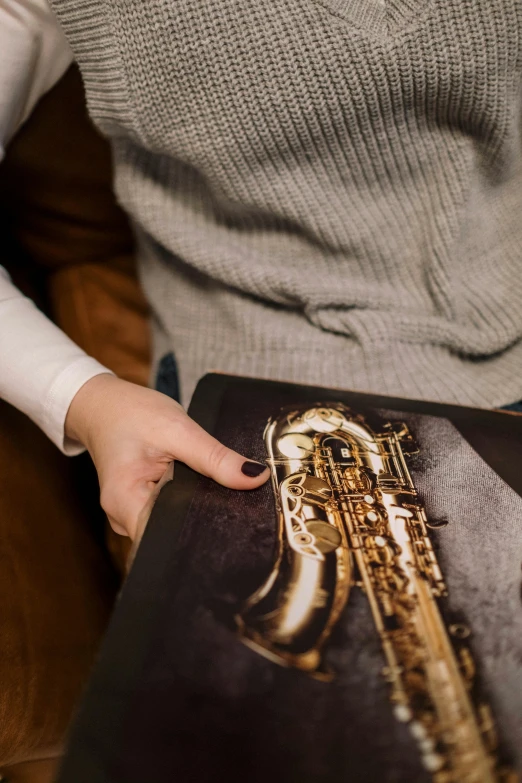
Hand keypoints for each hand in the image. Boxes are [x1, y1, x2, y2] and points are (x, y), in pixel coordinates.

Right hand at [65, 374, 269, 540]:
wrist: (104, 404)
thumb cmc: (131, 413)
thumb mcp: (178, 429)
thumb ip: (216, 458)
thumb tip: (255, 478)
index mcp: (124, 502)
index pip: (167, 538)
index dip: (200, 534)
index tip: (231, 519)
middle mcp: (123, 517)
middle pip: (171, 534)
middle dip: (203, 521)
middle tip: (235, 503)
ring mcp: (130, 515)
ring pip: (172, 523)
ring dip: (195, 509)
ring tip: (217, 490)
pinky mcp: (140, 506)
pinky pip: (168, 512)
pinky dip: (186, 501)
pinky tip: (200, 487)